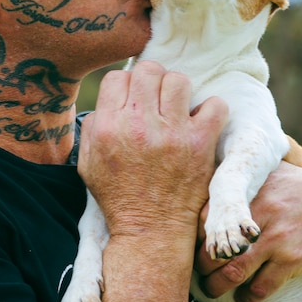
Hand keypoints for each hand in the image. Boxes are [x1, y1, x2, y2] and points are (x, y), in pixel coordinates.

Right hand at [78, 60, 227, 237]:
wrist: (150, 231)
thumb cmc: (118, 196)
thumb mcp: (87, 164)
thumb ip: (92, 127)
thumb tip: (107, 102)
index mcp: (108, 127)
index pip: (117, 77)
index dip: (126, 85)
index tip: (133, 99)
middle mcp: (138, 125)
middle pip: (148, 70)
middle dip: (151, 80)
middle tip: (155, 99)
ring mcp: (172, 133)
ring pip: (179, 80)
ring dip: (177, 91)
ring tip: (176, 108)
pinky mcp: (200, 144)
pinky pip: (214, 105)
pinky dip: (211, 110)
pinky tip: (201, 122)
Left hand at [194, 162, 301, 301]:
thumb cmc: (295, 190)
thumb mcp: (269, 174)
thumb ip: (240, 175)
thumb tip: (202, 171)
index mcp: (250, 191)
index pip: (207, 217)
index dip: (196, 236)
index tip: (191, 245)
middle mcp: (260, 212)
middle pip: (216, 247)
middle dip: (202, 265)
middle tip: (198, 272)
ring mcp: (277, 238)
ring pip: (235, 271)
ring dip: (217, 286)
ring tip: (212, 289)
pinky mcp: (293, 259)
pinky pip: (262, 287)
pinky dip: (248, 298)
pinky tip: (243, 299)